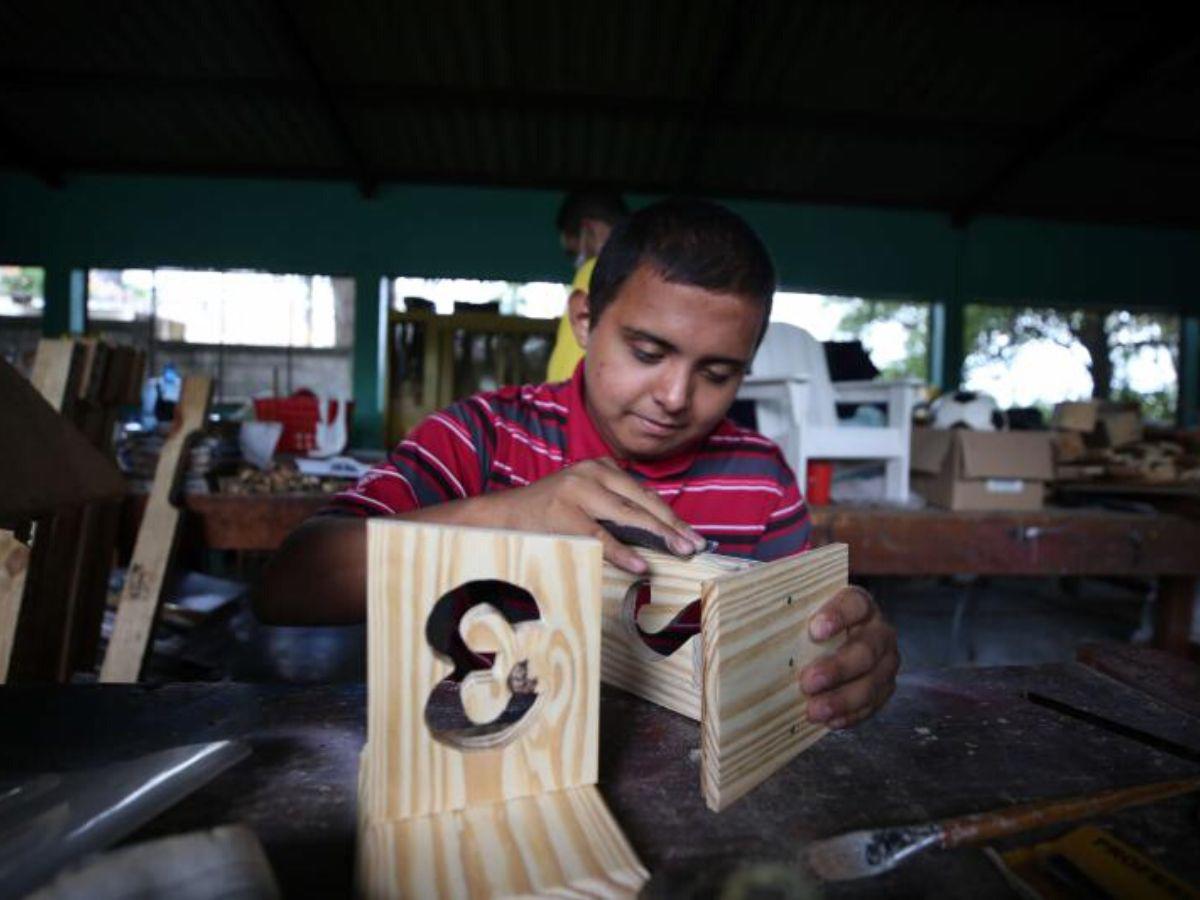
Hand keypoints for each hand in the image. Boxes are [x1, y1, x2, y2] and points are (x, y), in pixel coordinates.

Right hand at [493, 458, 707, 573]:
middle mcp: (591, 473)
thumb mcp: (584, 499)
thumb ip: (615, 506)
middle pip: (642, 502)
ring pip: (628, 515)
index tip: (694, 536)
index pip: (644, 493)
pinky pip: (600, 537)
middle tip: (696, 546)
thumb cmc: (547, 514)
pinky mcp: (563, 516)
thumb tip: (659, 532)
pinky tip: (641, 565)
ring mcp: (577, 493)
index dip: (671, 516)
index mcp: (600, 467)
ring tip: (680, 551)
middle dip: (672, 526)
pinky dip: (623, 553)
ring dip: (658, 535)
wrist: (500, 517)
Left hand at [798, 585, 898, 729]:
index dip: (838, 616)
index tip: (814, 630)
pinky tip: (830, 721)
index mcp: (859, 604)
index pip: (855, 605)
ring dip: (843, 699)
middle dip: (837, 668)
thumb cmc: (811, 623)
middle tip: (808, 682)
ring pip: (872, 682)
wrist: (832, 640)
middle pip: (866, 649)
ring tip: (814, 710)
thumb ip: (788, 610)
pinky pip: (873, 705)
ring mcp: (885, 661)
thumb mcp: (804, 610)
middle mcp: (878, 631)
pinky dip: (851, 715)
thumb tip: (745, 606)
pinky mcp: (884, 687)